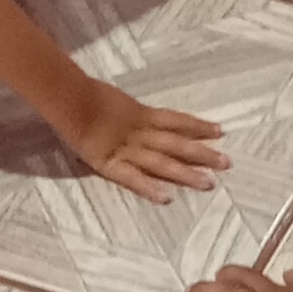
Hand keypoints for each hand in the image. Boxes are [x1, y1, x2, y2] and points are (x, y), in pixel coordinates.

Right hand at [58, 77, 230, 200]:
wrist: (65, 99)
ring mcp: (126, 148)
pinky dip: (148, 187)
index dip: (197, 125)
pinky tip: (166, 198)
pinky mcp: (109, 163)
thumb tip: (134, 111)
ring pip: (161, 162)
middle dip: (202, 153)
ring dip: (185, 173)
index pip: (176, 119)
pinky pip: (131, 177)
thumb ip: (125, 109)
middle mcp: (139, 131)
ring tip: (208, 184)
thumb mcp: (111, 98)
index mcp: (140, 113)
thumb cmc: (83, 94)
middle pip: (176, 142)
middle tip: (227, 163)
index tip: (220, 131)